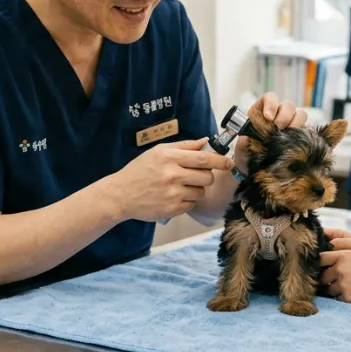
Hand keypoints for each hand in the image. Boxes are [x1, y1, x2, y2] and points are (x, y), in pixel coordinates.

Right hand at [103, 139, 233, 222]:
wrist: (121, 195)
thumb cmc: (140, 170)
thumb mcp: (159, 152)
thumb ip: (184, 146)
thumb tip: (206, 142)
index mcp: (170, 158)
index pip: (203, 159)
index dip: (220, 160)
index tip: (229, 162)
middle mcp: (173, 175)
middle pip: (207, 177)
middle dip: (206, 176)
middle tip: (195, 175)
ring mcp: (173, 194)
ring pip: (201, 192)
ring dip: (196, 189)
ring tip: (180, 186)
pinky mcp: (172, 209)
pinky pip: (191, 204)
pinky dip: (186, 200)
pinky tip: (173, 196)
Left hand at [233, 92, 307, 172]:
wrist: (253, 169)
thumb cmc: (247, 153)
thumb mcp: (242, 145)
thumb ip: (247, 138)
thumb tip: (254, 136)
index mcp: (262, 111)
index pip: (270, 98)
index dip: (271, 104)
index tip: (268, 117)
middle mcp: (278, 114)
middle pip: (288, 105)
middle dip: (284, 117)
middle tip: (279, 129)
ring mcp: (291, 123)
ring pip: (300, 114)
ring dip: (296, 124)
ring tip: (288, 137)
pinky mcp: (301, 134)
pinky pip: (308, 129)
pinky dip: (305, 133)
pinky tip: (297, 142)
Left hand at [320, 250, 350, 306]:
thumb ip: (340, 256)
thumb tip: (322, 259)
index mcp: (342, 256)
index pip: (321, 258)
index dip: (319, 263)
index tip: (320, 267)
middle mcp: (340, 269)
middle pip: (322, 276)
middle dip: (326, 279)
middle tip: (332, 280)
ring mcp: (343, 284)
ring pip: (328, 289)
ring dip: (333, 289)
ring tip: (345, 287)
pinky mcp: (347, 297)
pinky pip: (336, 298)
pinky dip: (341, 297)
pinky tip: (350, 294)